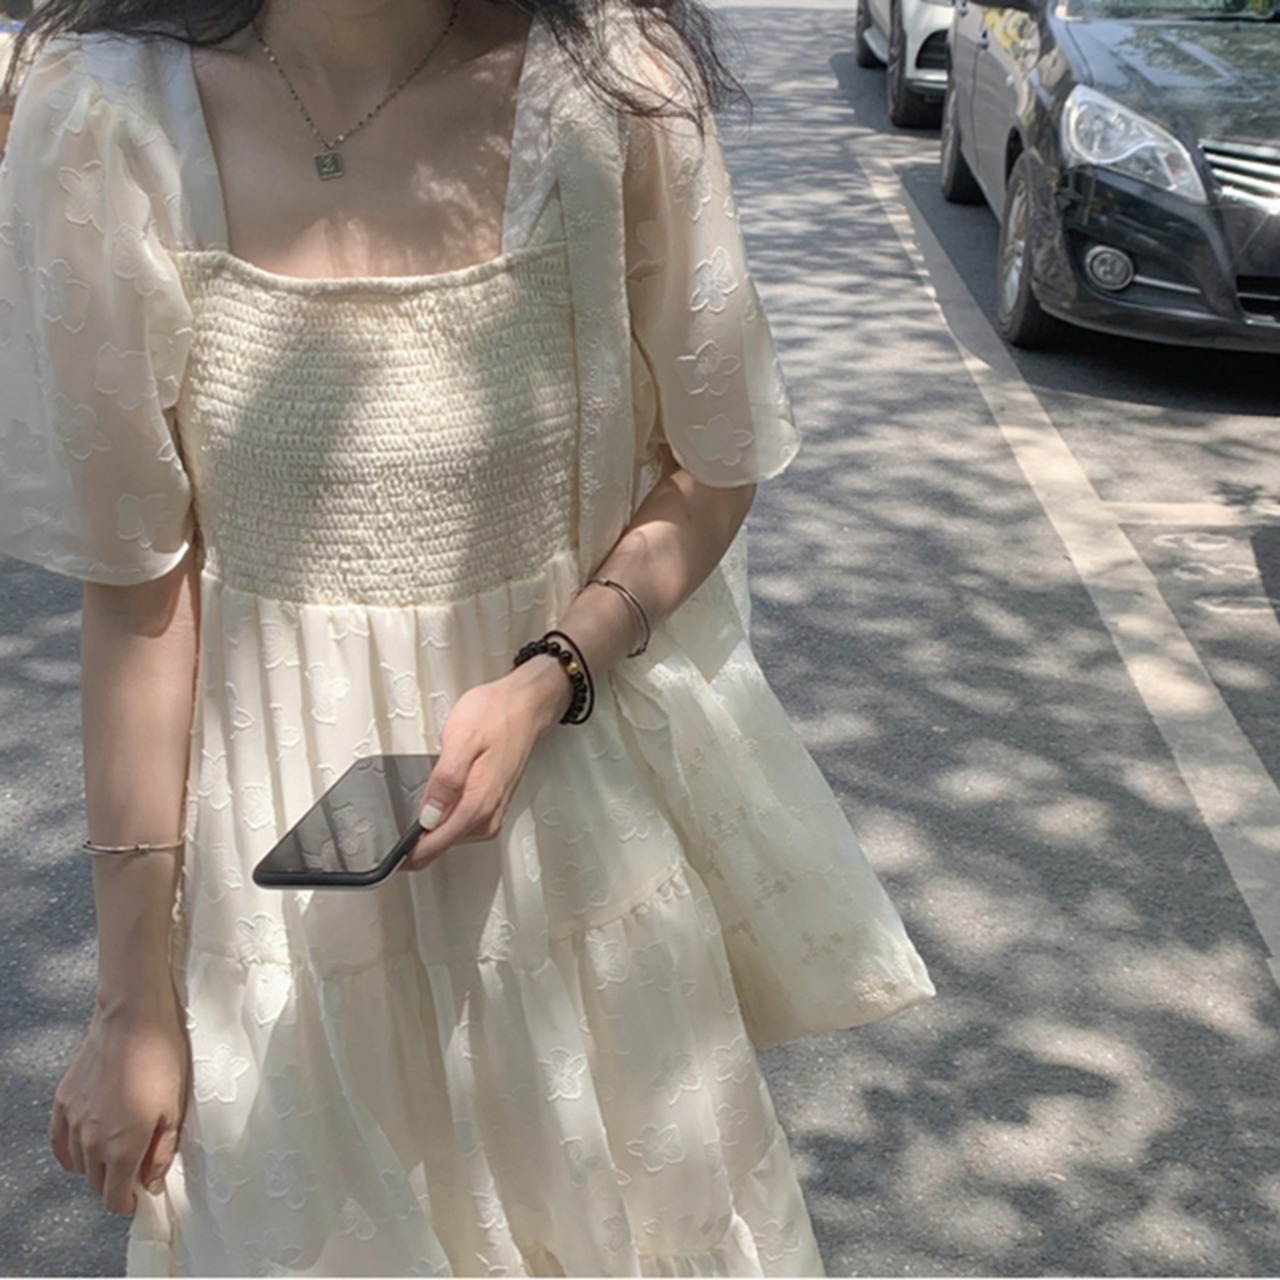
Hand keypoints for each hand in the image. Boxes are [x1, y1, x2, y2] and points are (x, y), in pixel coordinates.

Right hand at [49, 989, 188, 1214]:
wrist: (133, 1020)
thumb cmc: (163, 1060)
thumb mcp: (175, 1108)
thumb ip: (162, 1151)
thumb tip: (151, 1181)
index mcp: (123, 1148)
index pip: (115, 1198)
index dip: (128, 1202)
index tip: (139, 1195)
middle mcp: (91, 1143)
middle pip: (96, 1184)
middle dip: (114, 1184)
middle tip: (133, 1169)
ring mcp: (72, 1123)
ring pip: (78, 1166)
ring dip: (95, 1167)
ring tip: (115, 1151)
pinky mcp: (62, 1103)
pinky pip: (59, 1143)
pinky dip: (70, 1152)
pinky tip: (84, 1146)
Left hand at [403, 658, 569, 869]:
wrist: (528, 705)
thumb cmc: (497, 715)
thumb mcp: (461, 739)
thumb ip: (444, 781)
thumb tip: (427, 815)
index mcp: (477, 802)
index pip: (435, 845)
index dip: (408, 854)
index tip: (388, 855)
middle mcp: (487, 814)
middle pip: (442, 846)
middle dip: (416, 845)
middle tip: (389, 836)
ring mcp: (492, 811)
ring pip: (452, 838)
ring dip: (430, 834)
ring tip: (408, 823)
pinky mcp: (493, 804)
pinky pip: (463, 826)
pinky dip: (445, 823)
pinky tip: (436, 808)